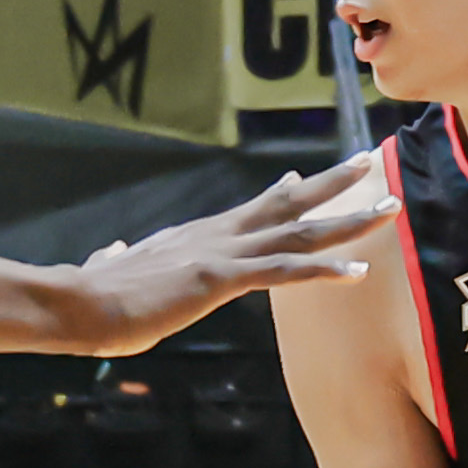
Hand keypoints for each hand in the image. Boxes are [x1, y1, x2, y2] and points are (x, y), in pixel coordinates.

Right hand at [72, 154, 395, 348]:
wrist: (78, 304)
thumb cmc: (95, 298)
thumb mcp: (117, 273)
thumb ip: (123, 262)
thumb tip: (114, 253)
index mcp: (197, 237)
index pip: (250, 211)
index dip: (283, 194)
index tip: (304, 177)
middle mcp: (218, 235)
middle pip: (288, 205)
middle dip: (334, 185)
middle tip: (370, 162)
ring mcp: (222, 253)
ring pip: (301, 233)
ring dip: (350, 221)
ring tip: (389, 209)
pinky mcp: (220, 278)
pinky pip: (285, 273)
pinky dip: (325, 271)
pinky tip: (359, 271)